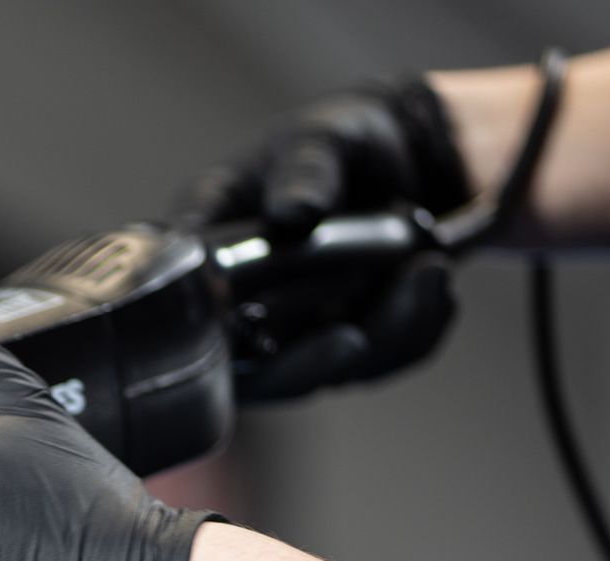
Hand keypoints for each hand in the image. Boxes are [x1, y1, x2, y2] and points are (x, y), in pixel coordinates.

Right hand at [173, 75, 467, 399]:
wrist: (412, 156)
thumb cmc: (340, 141)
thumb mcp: (321, 136)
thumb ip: (305, 167)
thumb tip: (292, 210)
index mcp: (202, 250)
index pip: (177, 309)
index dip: (201, 338)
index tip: (256, 330)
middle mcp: (234, 307)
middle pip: (244, 374)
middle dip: (305, 364)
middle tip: (352, 340)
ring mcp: (288, 334)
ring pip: (320, 373)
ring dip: (381, 335)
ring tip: (429, 269)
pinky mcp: (338, 346)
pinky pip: (374, 363)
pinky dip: (412, 331)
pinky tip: (432, 283)